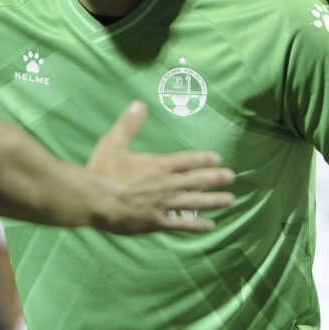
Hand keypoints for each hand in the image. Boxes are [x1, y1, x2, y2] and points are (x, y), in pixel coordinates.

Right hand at [87, 100, 234, 233]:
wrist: (96, 201)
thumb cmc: (103, 172)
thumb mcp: (113, 143)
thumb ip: (128, 125)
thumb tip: (139, 104)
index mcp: (158, 166)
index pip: (186, 160)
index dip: (203, 159)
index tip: (218, 158)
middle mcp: (166, 185)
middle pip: (197, 180)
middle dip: (216, 178)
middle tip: (231, 177)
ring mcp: (163, 205)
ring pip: (195, 203)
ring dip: (213, 201)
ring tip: (229, 200)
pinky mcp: (156, 222)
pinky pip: (181, 224)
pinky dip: (196, 225)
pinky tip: (209, 225)